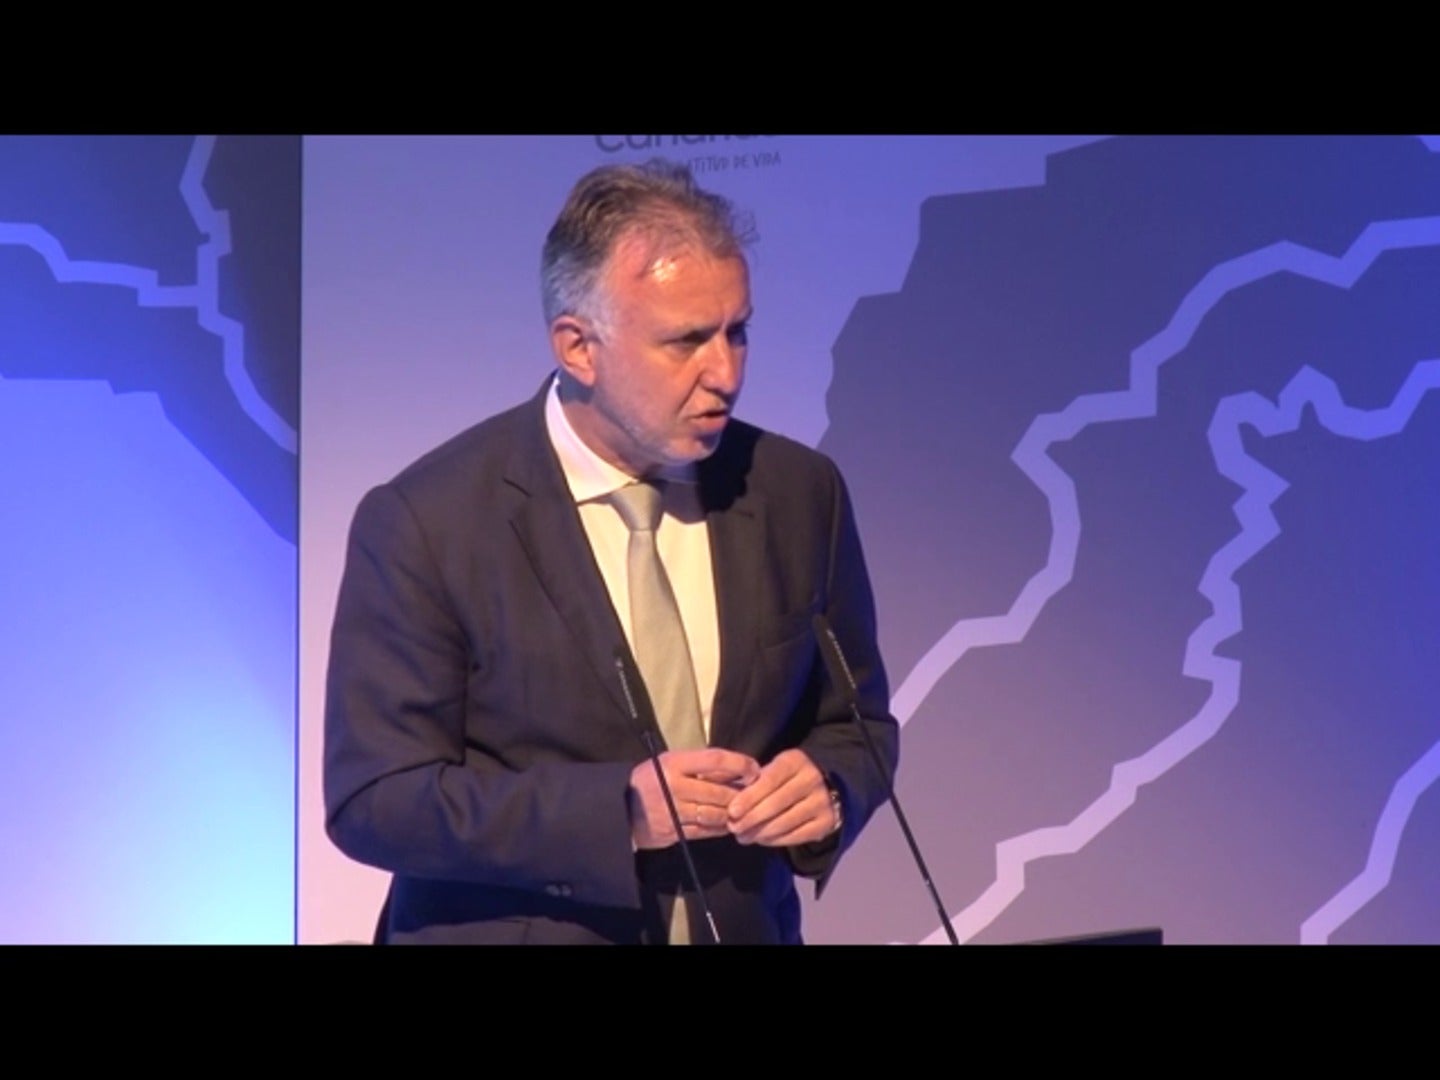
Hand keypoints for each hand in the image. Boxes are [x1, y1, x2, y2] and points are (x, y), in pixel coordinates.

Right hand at [628, 748, 761, 849]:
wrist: (620, 808)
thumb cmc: (651, 780)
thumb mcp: (669, 762)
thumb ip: (698, 765)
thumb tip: (736, 769)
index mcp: (674, 764)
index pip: (715, 760)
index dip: (740, 764)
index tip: (754, 769)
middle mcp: (674, 787)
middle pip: (719, 791)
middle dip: (740, 794)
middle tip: (754, 794)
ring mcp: (674, 812)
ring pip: (715, 814)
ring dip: (732, 813)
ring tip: (741, 810)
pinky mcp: (673, 832)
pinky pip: (705, 831)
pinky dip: (720, 828)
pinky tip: (726, 824)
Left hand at [725, 749, 837, 846]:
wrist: (821, 787)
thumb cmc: (785, 778)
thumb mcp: (772, 770)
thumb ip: (753, 784)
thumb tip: (730, 807)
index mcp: (795, 761)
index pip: (769, 780)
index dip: (749, 797)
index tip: (732, 812)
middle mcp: (812, 779)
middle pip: (777, 803)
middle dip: (751, 818)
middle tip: (734, 828)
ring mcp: (822, 801)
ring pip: (786, 822)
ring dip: (761, 833)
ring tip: (744, 837)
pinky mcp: (826, 822)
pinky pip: (796, 836)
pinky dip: (776, 840)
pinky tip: (762, 840)